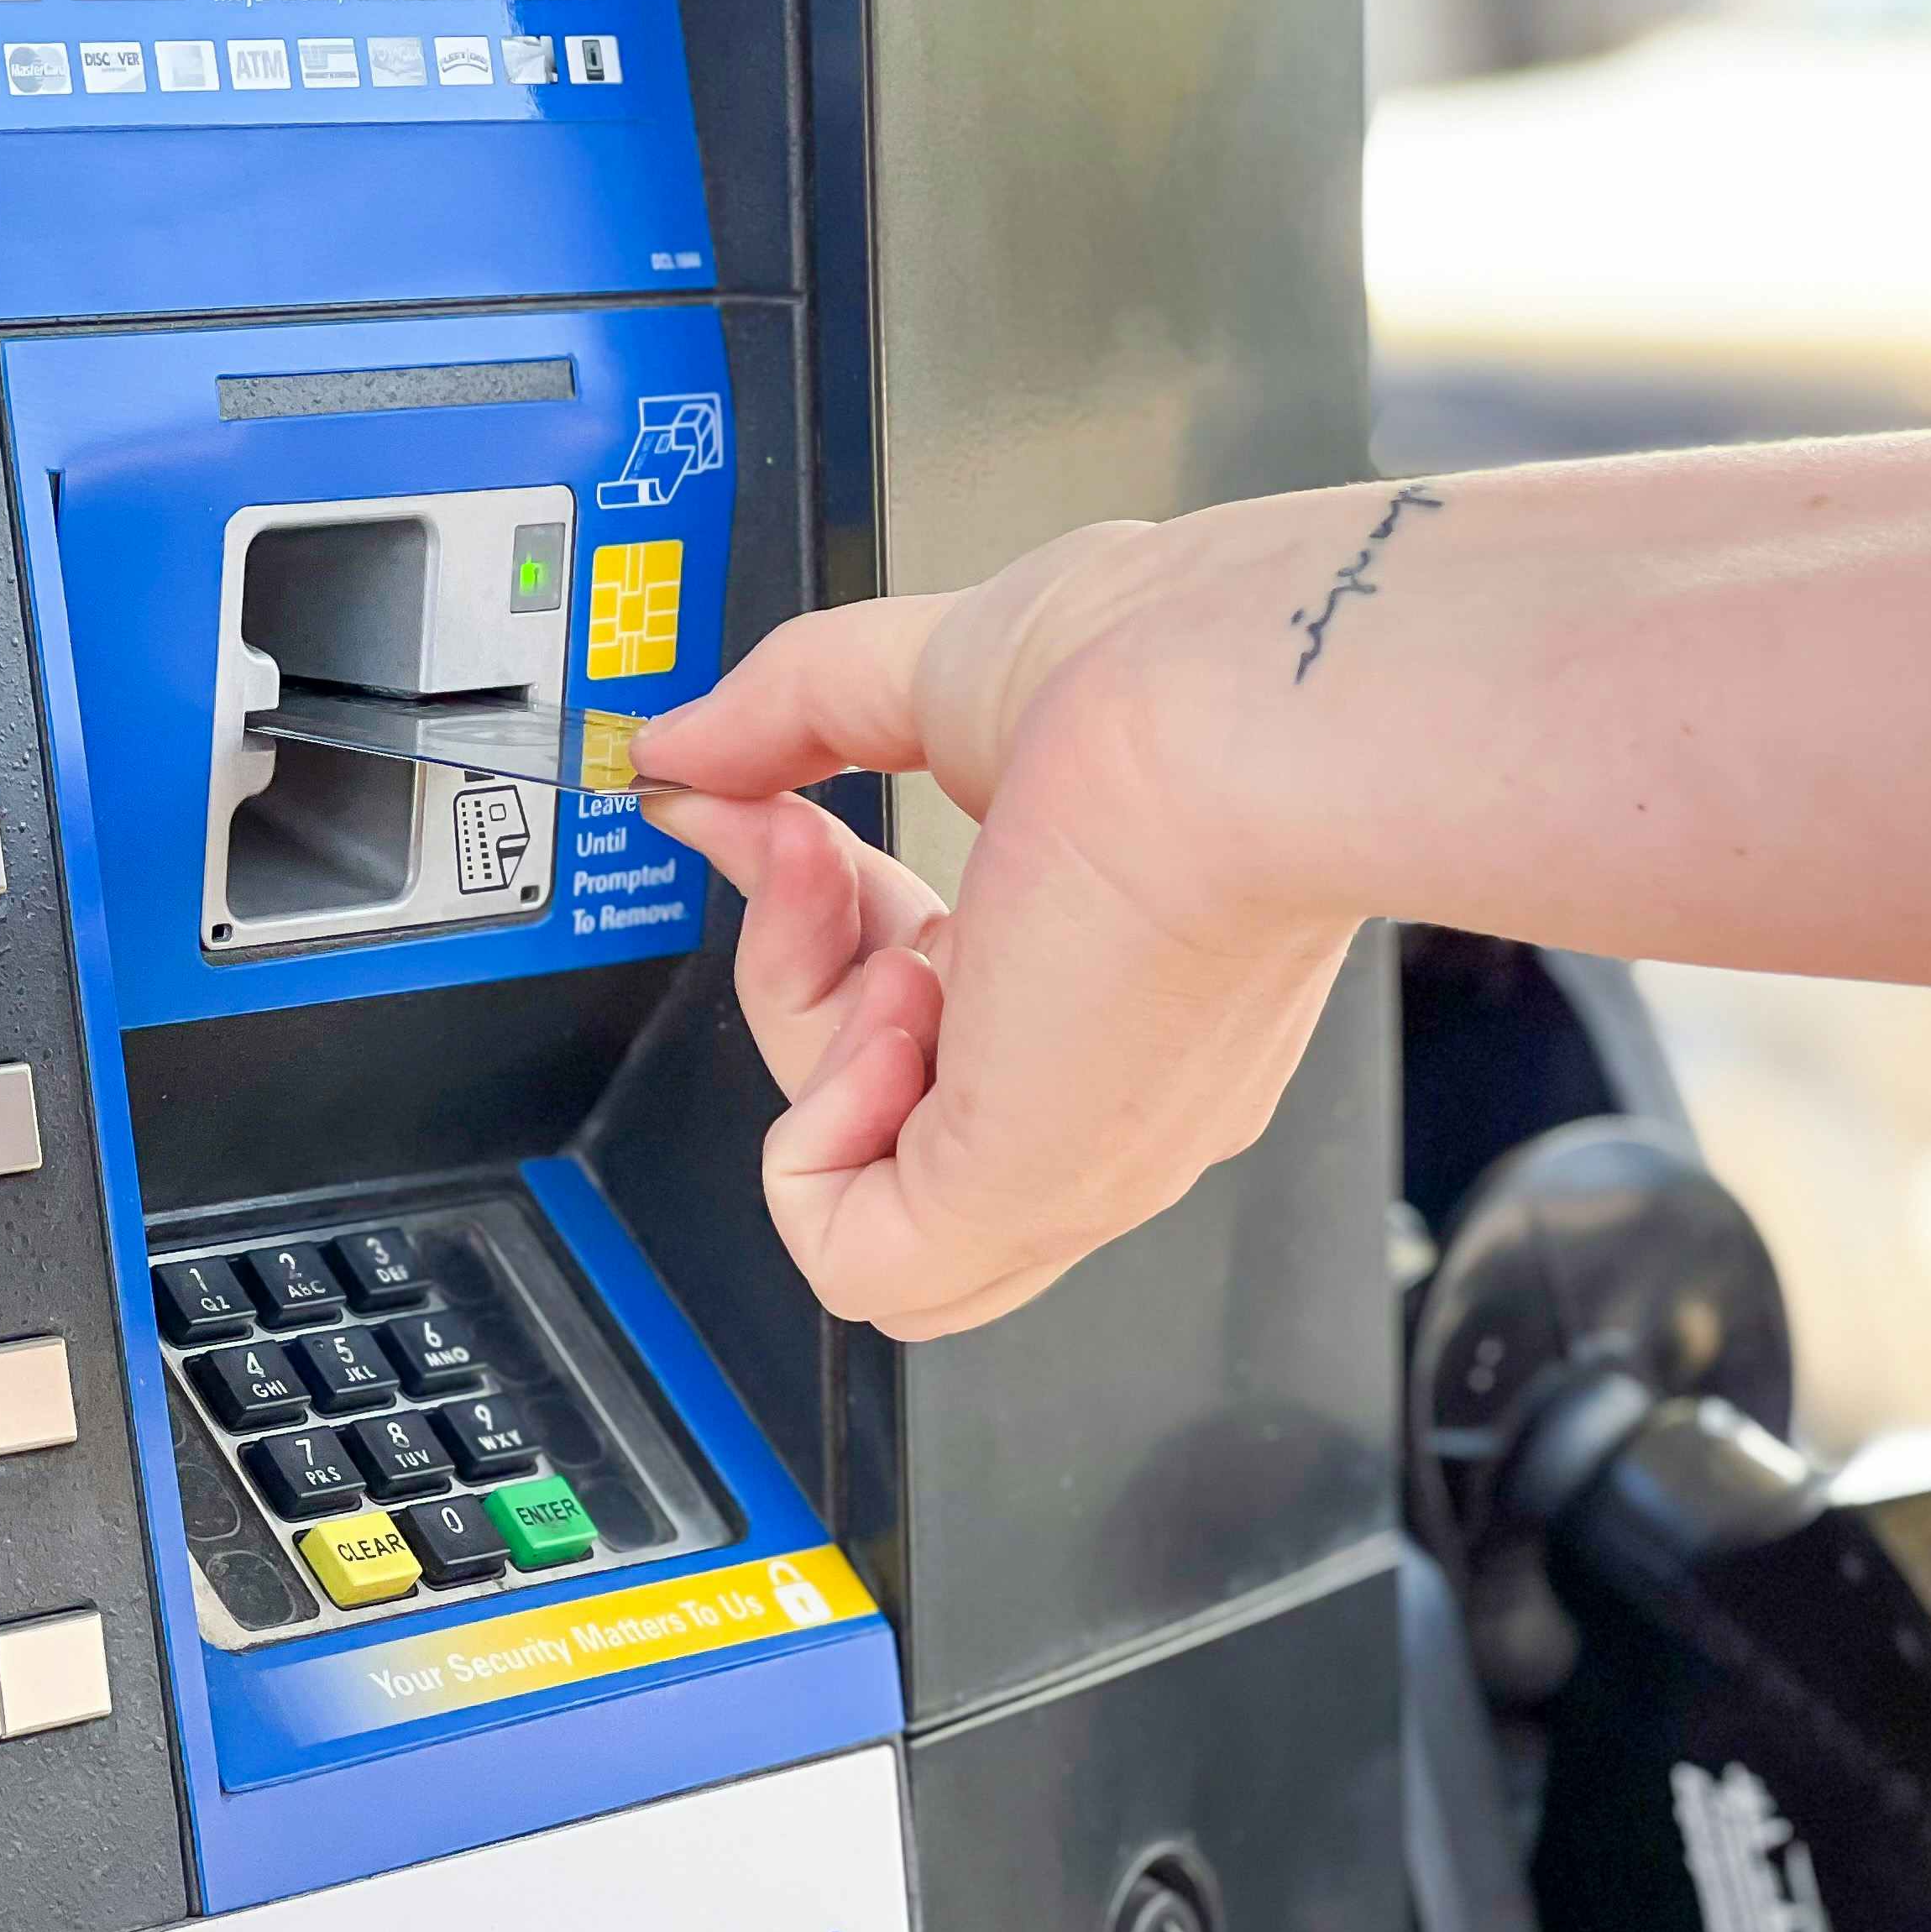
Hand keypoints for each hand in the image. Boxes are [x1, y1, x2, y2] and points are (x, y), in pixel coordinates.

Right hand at [638, 514, 1362, 1338]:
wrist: (1248, 714)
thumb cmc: (1184, 678)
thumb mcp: (946, 670)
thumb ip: (792, 709)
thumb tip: (682, 748)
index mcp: (1113, 971)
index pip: (922, 1010)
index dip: (813, 920)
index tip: (749, 820)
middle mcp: (1104, 1079)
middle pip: (881, 1098)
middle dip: (797, 957)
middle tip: (798, 842)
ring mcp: (1073, 1153)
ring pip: (866, 1192)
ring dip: (816, 1044)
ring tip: (883, 933)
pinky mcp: (1022, 1195)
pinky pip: (857, 1261)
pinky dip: (816, 1139)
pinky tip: (895, 1023)